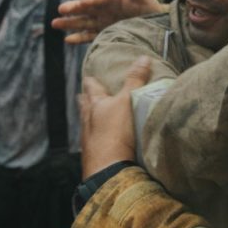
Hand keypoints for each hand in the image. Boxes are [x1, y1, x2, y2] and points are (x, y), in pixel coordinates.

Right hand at [53, 0, 162, 43]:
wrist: (157, 25)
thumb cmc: (149, 8)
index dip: (90, 0)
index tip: (82, 2)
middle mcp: (105, 10)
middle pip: (86, 9)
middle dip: (73, 9)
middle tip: (61, 9)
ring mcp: (103, 22)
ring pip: (83, 22)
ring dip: (70, 23)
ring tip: (55, 23)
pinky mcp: (104, 33)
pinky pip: (90, 36)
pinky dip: (79, 38)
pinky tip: (67, 40)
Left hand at [80, 57, 150, 176]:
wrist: (108, 169)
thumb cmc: (115, 132)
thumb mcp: (127, 101)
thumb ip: (135, 80)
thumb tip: (143, 58)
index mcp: (95, 105)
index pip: (91, 88)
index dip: (91, 81)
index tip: (89, 76)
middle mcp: (88, 121)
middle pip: (84, 106)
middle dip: (85, 99)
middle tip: (84, 95)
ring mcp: (88, 140)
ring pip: (86, 124)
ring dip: (90, 119)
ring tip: (91, 116)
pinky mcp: (93, 155)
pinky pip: (93, 142)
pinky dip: (96, 138)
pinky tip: (99, 141)